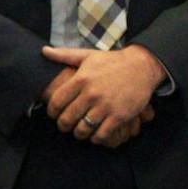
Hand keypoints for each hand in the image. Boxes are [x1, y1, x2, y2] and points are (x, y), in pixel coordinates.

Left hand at [43, 45, 165, 146]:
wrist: (143, 65)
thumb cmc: (114, 61)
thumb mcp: (89, 55)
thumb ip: (65, 55)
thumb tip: (43, 50)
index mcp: (81, 79)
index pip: (56, 103)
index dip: (52, 112)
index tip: (55, 114)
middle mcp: (92, 93)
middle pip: (67, 119)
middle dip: (64, 125)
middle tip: (66, 125)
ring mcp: (106, 106)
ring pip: (82, 130)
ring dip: (79, 133)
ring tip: (81, 130)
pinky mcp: (119, 116)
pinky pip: (101, 135)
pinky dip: (96, 138)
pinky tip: (97, 133)